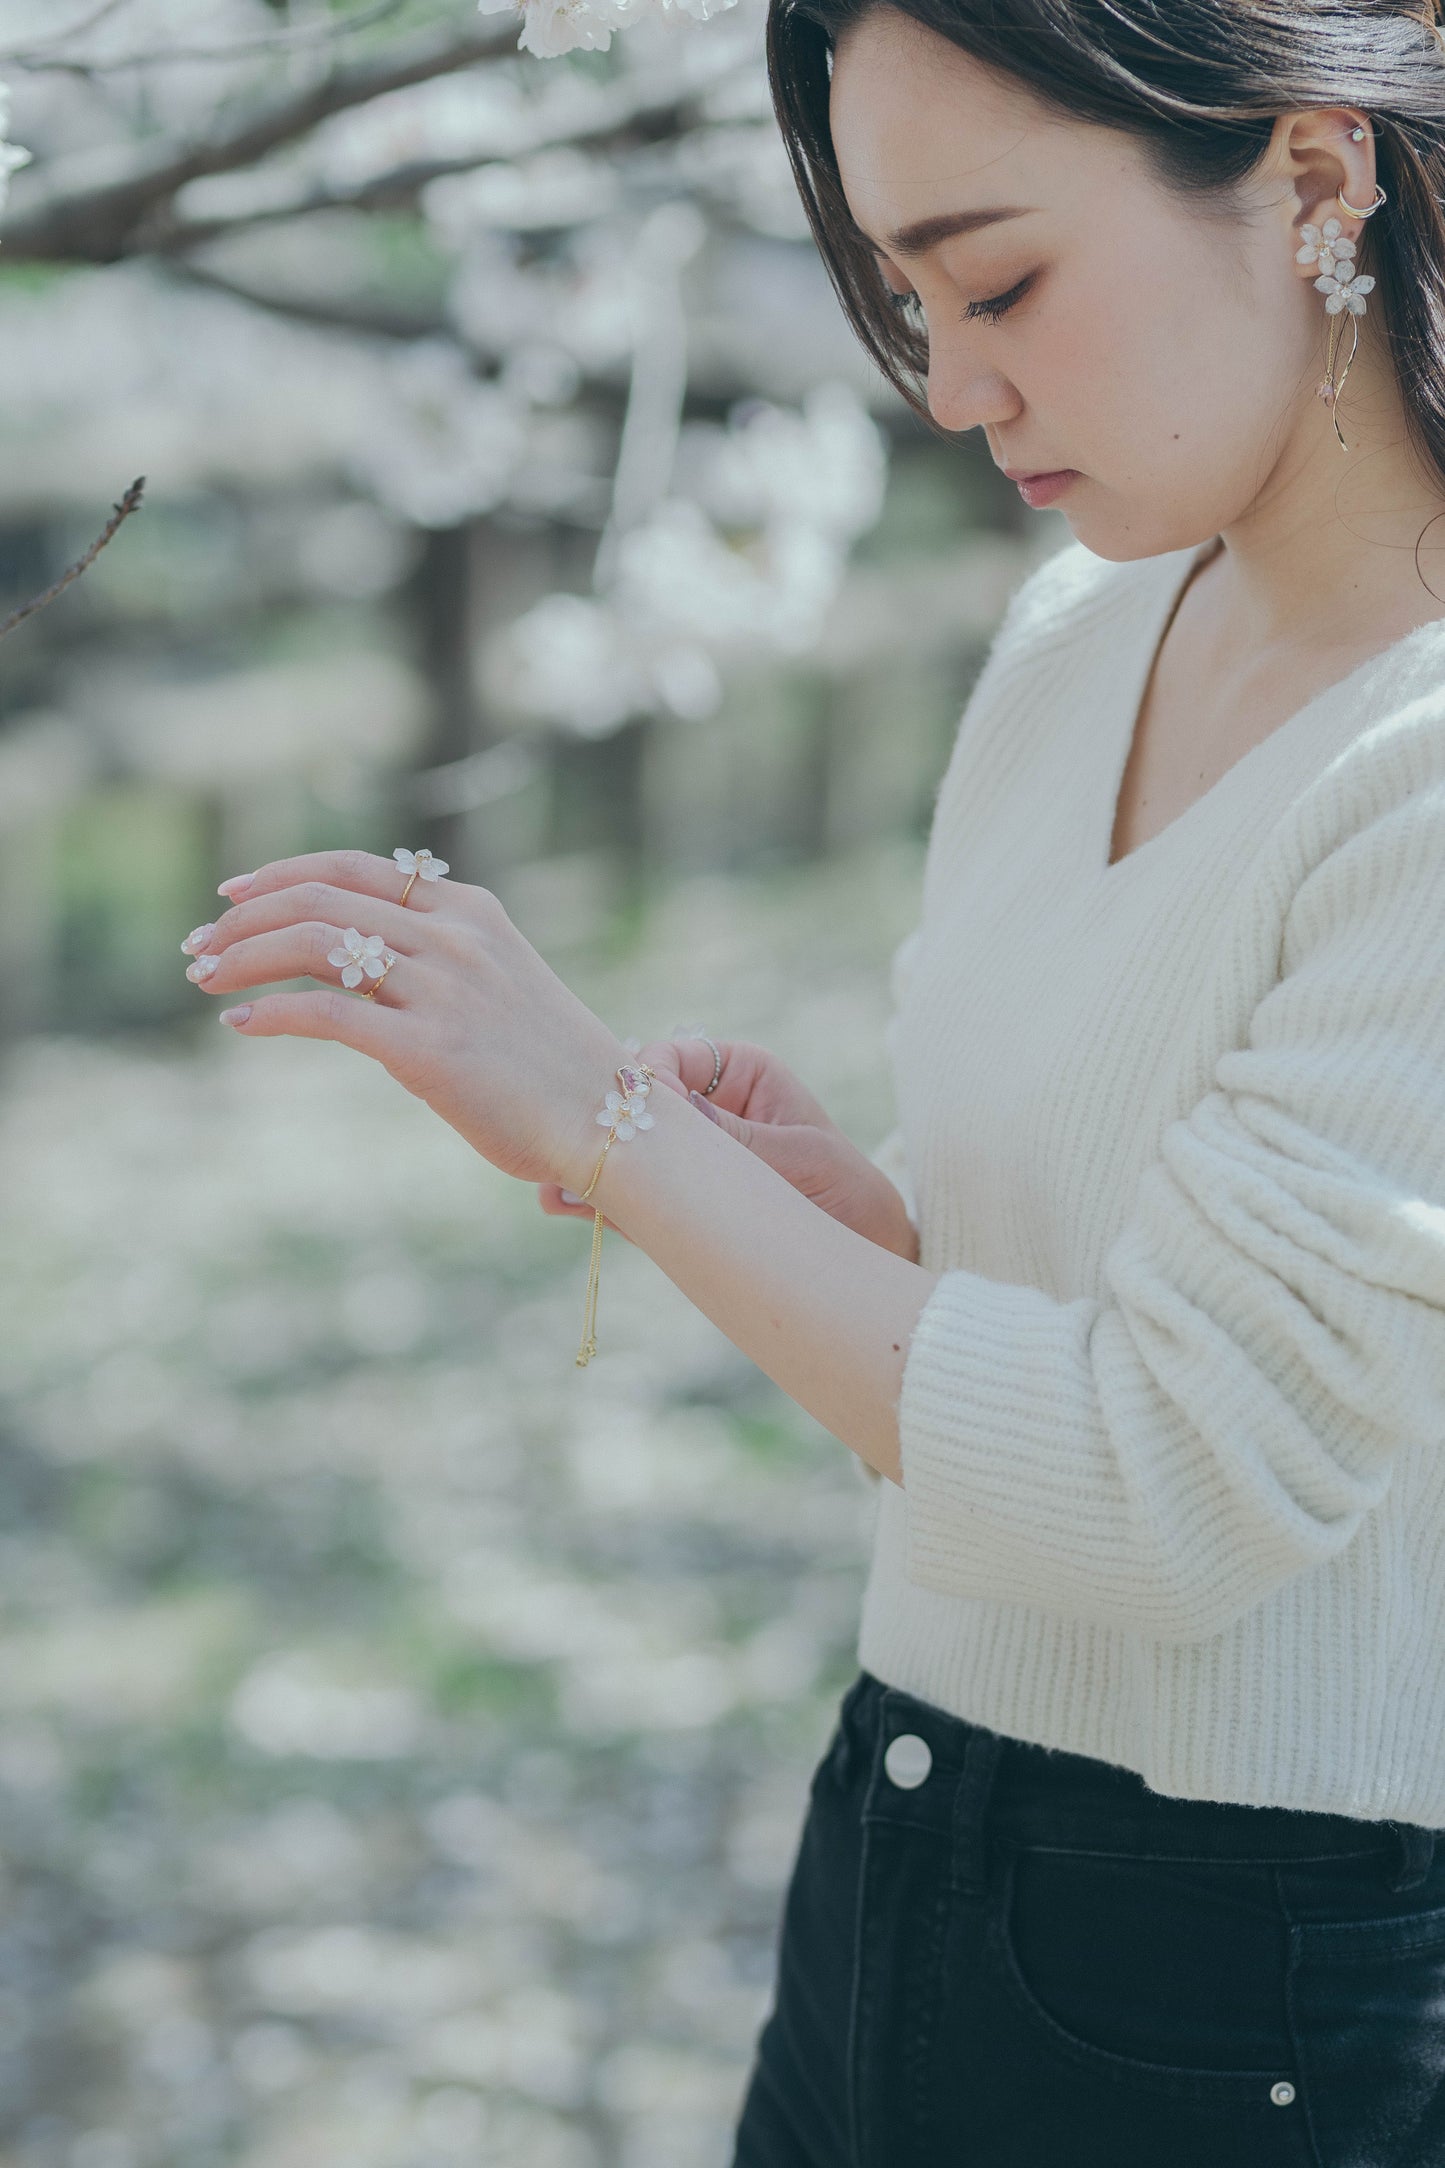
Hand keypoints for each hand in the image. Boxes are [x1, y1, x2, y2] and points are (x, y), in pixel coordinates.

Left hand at [182, 848, 640, 1191]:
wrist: (608, 1124)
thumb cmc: (553, 1069)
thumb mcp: (498, 988)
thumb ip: (433, 965)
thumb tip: (349, 970)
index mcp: (472, 913)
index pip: (355, 868)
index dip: (283, 873)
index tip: (233, 895)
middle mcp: (455, 939)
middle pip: (321, 898)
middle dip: (244, 918)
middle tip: (198, 946)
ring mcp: (444, 991)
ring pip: (314, 944)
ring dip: (244, 956)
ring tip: (205, 978)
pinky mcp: (430, 1050)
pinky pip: (328, 1013)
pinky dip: (270, 1012)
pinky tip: (241, 1023)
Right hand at [538, 1037, 919, 1261]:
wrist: (870, 1254)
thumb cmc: (847, 1193)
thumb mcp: (797, 1159)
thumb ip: (730, 1138)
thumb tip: (661, 1103)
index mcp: (742, 1073)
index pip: (677, 1056)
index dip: (649, 1076)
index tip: (636, 1109)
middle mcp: (707, 1108)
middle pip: (641, 1103)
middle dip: (603, 1124)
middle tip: (565, 1142)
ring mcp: (689, 1158)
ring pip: (630, 1151)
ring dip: (591, 1165)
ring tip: (550, 1184)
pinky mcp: (678, 1202)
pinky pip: (633, 1196)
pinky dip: (600, 1202)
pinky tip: (561, 1201)